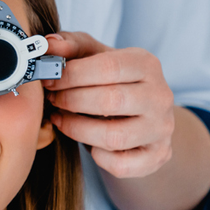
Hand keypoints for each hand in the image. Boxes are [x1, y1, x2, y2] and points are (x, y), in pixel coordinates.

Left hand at [43, 32, 173, 177]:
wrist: (142, 115)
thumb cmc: (110, 81)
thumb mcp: (93, 57)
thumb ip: (70, 46)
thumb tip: (48, 45)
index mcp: (146, 64)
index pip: (108, 67)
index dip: (72, 75)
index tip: (49, 80)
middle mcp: (160, 96)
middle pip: (110, 101)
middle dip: (70, 101)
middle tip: (52, 100)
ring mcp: (161, 129)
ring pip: (113, 137)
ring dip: (77, 130)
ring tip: (61, 119)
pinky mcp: (156, 156)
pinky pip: (119, 164)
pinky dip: (97, 157)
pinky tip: (88, 144)